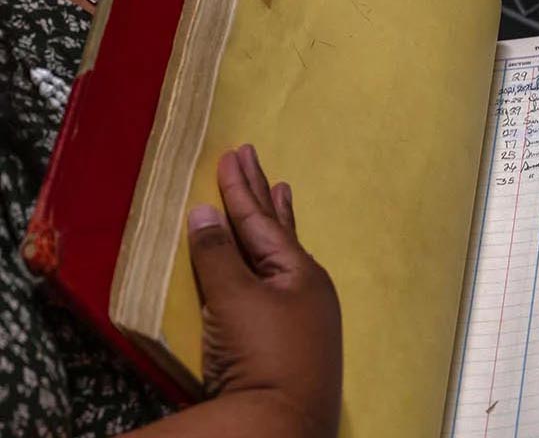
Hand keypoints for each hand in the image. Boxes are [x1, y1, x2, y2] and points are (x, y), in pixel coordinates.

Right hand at [186, 145, 341, 437]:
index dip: (242, 187)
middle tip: (254, 156)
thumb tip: (206, 212)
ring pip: (282, 255)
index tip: (235, 153)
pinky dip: (272, 261)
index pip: (261, 219)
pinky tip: (275, 261)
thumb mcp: (235, 300)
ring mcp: (304, 313)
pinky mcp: (291, 341)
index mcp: (298, 269)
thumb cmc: (263, 355)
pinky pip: (279, 283)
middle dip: (261, 194)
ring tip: (279, 191)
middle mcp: (306, 285)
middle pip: (277, 229)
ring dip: (274, 224)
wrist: (283, 422)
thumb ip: (219, 256)